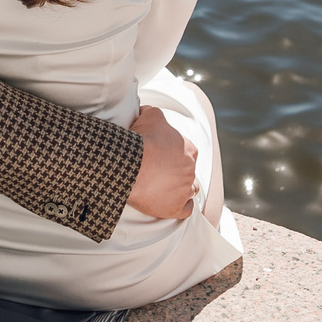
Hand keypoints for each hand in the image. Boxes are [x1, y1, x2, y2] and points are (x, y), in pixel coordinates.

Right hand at [125, 102, 196, 220]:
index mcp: (189, 148)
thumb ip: (154, 113)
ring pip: (190, 190)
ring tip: (165, 189)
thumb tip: (148, 111)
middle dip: (176, 171)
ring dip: (181, 189)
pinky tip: (170, 204)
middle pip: (187, 171)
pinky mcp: (175, 207)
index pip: (187, 151)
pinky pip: (186, 210)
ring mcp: (184, 189)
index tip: (162, 155)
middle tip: (158, 172)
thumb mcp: (150, 115)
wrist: (130, 164)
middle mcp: (191, 169)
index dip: (175, 153)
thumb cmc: (141, 139)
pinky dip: (180, 207)